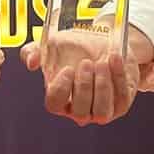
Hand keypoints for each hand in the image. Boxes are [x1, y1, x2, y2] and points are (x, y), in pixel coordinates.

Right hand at [21, 21, 153, 126]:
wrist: (102, 41)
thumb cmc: (74, 48)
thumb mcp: (50, 45)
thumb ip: (32, 51)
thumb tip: (32, 63)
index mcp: (60, 98)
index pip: (55, 105)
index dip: (61, 89)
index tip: (67, 69)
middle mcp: (80, 110)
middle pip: (80, 112)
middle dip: (84, 87)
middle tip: (87, 63)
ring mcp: (101, 110)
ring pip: (102, 113)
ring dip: (102, 87)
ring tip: (101, 63)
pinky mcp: (121, 104)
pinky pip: (121, 97)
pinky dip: (118, 77)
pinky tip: (113, 58)